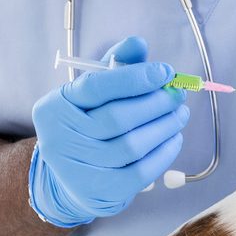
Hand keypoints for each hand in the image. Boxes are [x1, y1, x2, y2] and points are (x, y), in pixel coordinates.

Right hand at [28, 37, 188, 227]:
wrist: (70, 177)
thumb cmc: (86, 125)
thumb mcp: (91, 94)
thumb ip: (114, 67)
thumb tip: (138, 43)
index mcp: (55, 107)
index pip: (96, 87)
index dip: (135, 78)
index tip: (165, 72)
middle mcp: (61, 139)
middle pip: (118, 118)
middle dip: (156, 103)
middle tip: (177, 94)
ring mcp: (80, 169)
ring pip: (132, 145)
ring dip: (165, 127)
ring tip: (180, 114)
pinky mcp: (102, 191)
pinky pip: (142, 171)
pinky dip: (165, 152)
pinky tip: (174, 138)